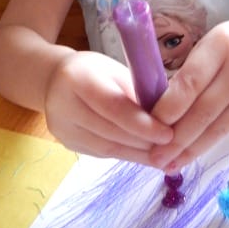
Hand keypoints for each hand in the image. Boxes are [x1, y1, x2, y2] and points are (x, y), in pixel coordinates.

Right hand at [44, 51, 172, 163]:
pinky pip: (102, 154)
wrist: (54, 80)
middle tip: (174, 149)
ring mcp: (62, 129)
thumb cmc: (94, 71)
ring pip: (107, 149)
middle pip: (111, 132)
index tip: (168, 135)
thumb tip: (169, 119)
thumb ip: (138, 92)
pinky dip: (127, 156)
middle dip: (145, 143)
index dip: (142, 124)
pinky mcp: (67, 143)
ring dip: (139, 155)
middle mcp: (64, 105)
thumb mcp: (116, 70)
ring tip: (165, 157)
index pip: (113, 106)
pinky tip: (146, 156)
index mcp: (78, 78)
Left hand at [149, 16, 228, 169]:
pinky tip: (193, 153)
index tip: (150, 127)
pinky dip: (210, 144)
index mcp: (222, 45)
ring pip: (220, 127)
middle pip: (205, 110)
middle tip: (156, 158)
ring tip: (171, 165)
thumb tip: (158, 116)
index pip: (191, 82)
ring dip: (192, 149)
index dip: (169, 108)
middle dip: (177, 138)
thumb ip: (188, 76)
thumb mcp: (208, 47)